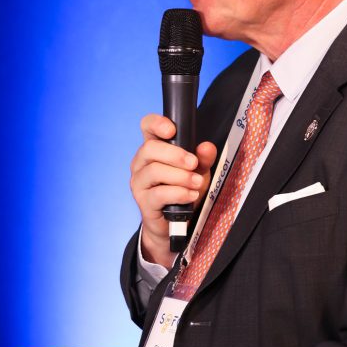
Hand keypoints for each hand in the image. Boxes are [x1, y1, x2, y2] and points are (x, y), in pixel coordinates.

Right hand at [130, 114, 216, 266]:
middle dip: (176, 155)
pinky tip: (190, 195)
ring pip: (155, 171)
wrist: (175, 222)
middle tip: (194, 163)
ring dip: (180, 177)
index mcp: (153, 149)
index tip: (172, 130)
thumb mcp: (197, 171)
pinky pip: (159, 193)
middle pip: (150, 148)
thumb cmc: (182, 191)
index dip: (156, 123)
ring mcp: (140, 182)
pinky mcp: (143, 201)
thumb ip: (203, 158)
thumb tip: (207, 147)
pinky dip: (179, 193)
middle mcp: (141, 163)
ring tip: (196, 183)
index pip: (147, 126)